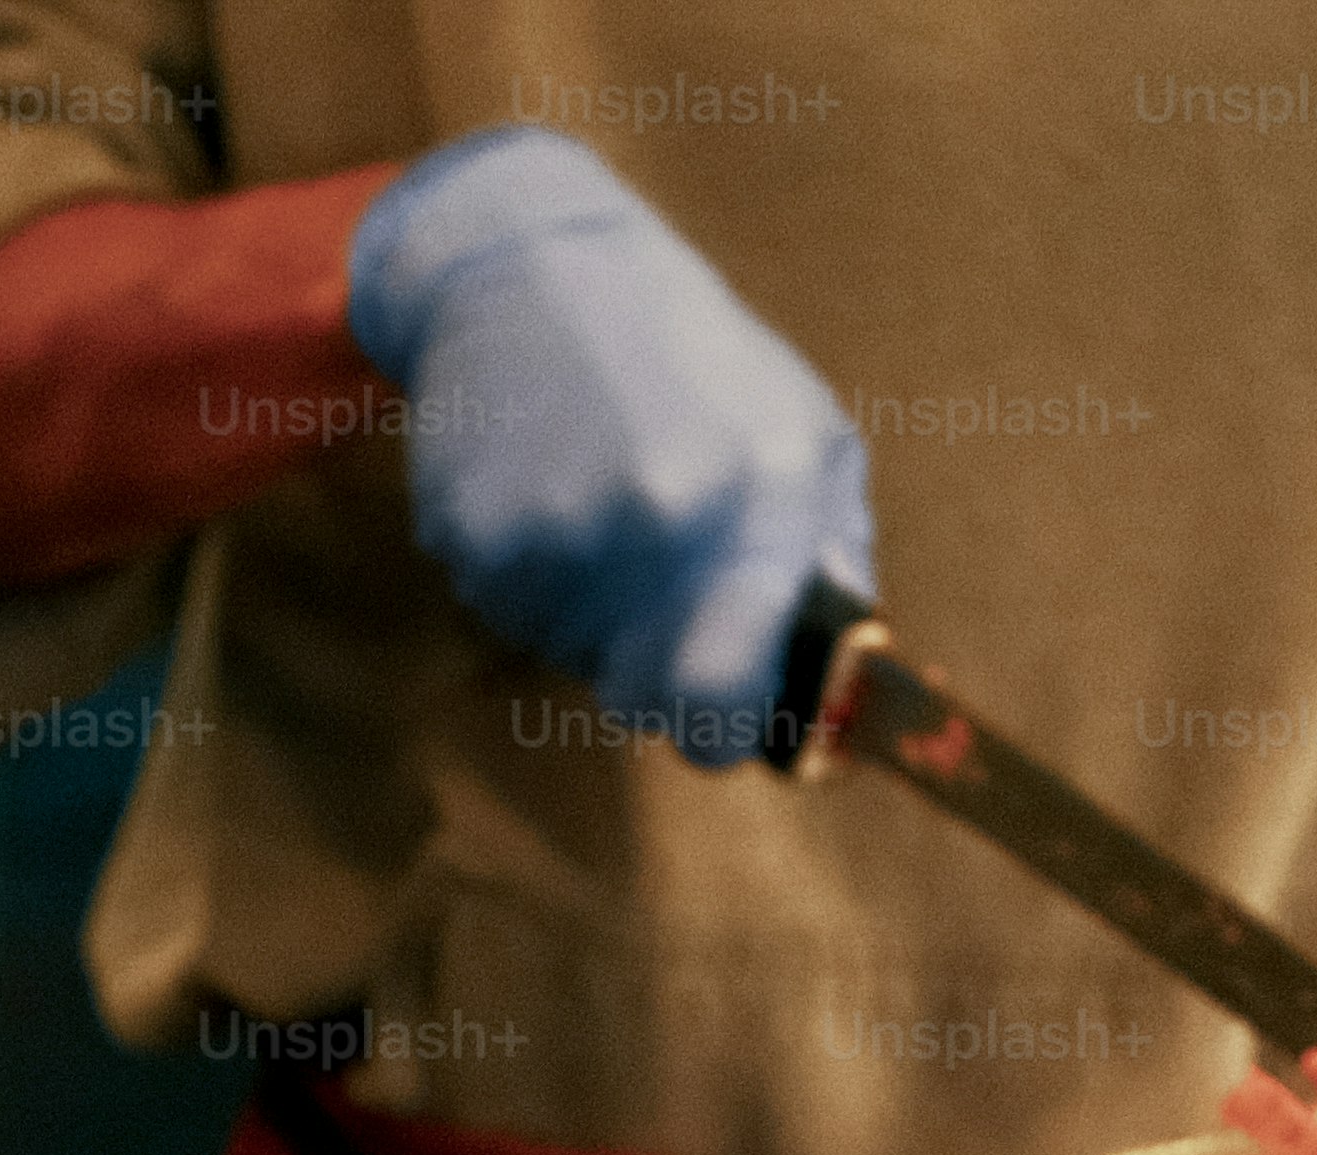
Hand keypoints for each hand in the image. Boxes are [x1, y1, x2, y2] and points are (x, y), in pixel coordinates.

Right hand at [347, 126, 872, 767]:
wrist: (536, 261)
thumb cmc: (691, 354)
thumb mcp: (801, 429)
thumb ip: (828, 558)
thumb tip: (843, 689)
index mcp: (760, 497)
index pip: (727, 696)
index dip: (719, 732)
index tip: (717, 721)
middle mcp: (660, 518)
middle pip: (640, 694)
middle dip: (649, 664)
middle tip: (649, 578)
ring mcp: (558, 528)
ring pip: (566, 653)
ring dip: (582, 611)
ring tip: (591, 500)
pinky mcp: (473, 529)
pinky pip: (502, 608)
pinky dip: (520, 573)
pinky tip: (538, 486)